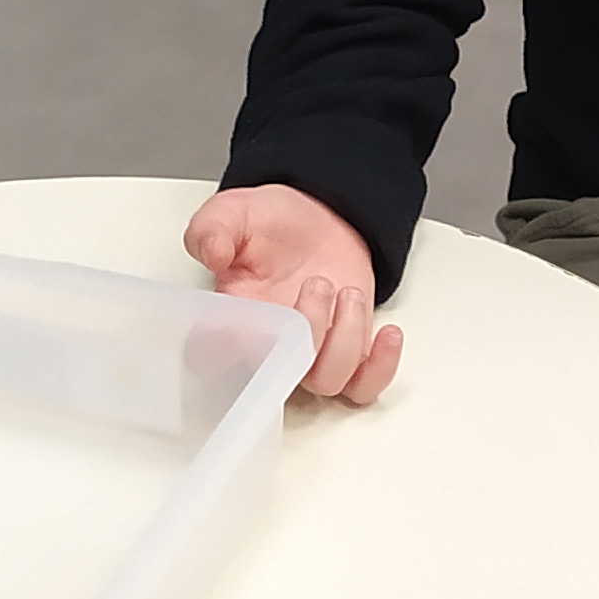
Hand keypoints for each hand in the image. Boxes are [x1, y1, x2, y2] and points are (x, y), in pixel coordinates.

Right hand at [184, 184, 403, 404]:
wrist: (316, 217)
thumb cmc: (269, 223)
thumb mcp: (232, 212)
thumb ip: (213, 229)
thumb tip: (211, 252)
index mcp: (233, 317)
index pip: (221, 359)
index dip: (240, 349)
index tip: (260, 320)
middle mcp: (270, 343)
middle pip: (282, 377)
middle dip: (308, 334)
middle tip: (317, 282)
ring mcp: (310, 350)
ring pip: (326, 381)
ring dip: (345, 340)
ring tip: (348, 293)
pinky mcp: (347, 349)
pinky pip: (363, 386)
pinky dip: (380, 368)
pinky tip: (387, 332)